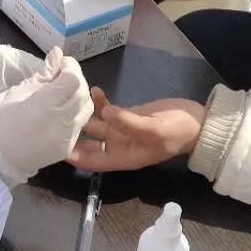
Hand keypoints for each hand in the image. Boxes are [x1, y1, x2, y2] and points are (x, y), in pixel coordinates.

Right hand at [0, 49, 92, 186]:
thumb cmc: (1, 122)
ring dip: (79, 94)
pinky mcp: (68, 146)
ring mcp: (66, 136)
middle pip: (82, 91)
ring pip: (87, 107)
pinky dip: (76, 111)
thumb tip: (57, 55)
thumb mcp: (17, 92)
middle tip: (62, 75)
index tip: (60, 63)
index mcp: (43, 104)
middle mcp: (60, 120)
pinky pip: (80, 123)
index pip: (72, 79)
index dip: (70, 66)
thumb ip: (42, 75)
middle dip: (76, 78)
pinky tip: (62, 109)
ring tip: (64, 92)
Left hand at [67, 88, 204, 172]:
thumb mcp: (155, 130)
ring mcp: (123, 130)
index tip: (56, 147)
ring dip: (84, 114)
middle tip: (54, 120)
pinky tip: (94, 89)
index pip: (94, 161)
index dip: (76, 157)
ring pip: (97, 124)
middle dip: (74, 134)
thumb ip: (129, 123)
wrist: (197, 121)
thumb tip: (106, 112)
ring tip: (71, 100)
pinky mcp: (128, 115)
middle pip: (90, 144)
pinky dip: (101, 102)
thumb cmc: (177, 131)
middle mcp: (120, 146)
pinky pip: (109, 110)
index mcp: (125, 157)